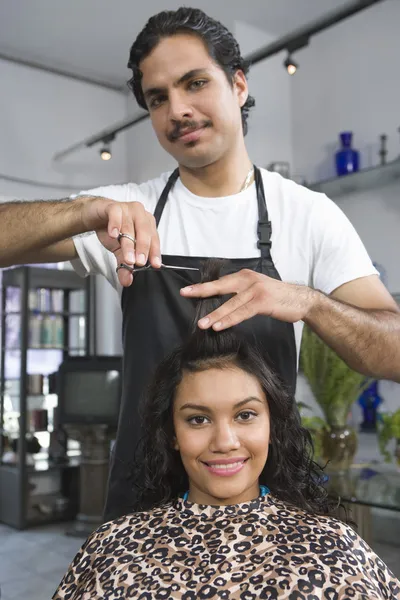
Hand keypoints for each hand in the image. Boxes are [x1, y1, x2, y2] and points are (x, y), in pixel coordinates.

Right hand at [79, 196, 160, 285]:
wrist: (95, 216)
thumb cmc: (112, 230)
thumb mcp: (119, 250)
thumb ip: (124, 264)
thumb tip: (126, 280)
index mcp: (147, 225)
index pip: (154, 240)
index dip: (155, 253)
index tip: (155, 265)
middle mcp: (140, 215)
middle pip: (144, 233)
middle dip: (142, 249)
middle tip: (138, 263)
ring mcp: (127, 209)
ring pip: (130, 227)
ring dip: (128, 244)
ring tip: (127, 257)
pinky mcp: (113, 206)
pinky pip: (116, 214)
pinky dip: (115, 225)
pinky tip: (113, 235)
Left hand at [180, 269, 316, 329]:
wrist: (300, 299)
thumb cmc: (277, 297)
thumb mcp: (256, 289)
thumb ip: (240, 293)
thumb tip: (221, 304)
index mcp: (244, 276)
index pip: (220, 282)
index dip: (203, 287)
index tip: (187, 290)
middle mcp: (248, 280)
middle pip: (220, 287)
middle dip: (202, 291)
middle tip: (185, 294)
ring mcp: (255, 290)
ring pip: (230, 304)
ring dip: (215, 314)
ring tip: (202, 323)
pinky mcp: (262, 302)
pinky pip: (242, 312)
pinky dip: (229, 319)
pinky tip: (219, 326)